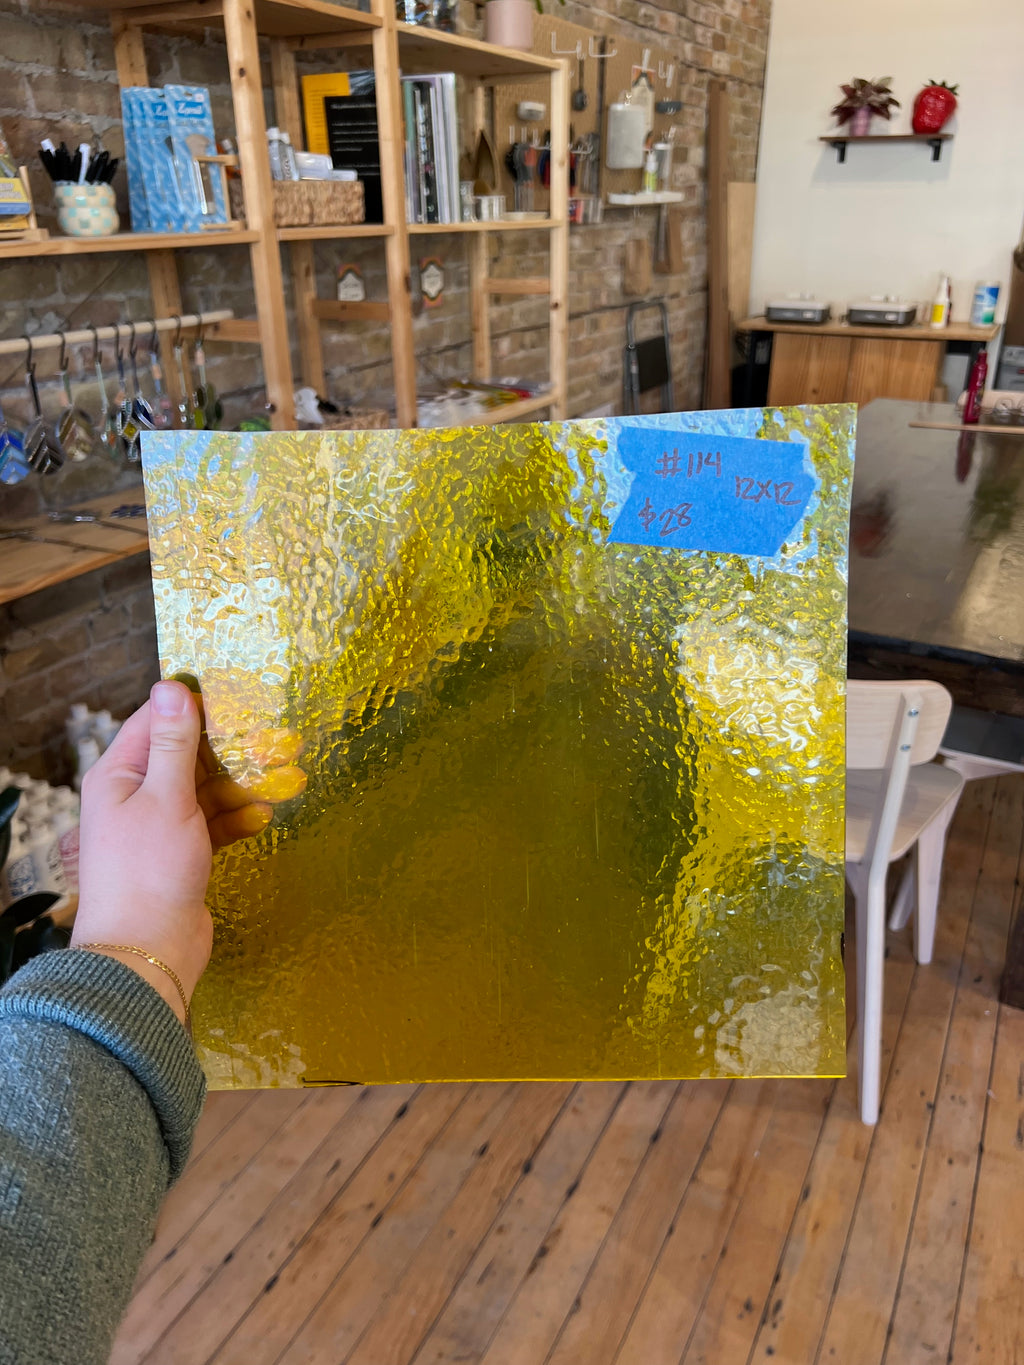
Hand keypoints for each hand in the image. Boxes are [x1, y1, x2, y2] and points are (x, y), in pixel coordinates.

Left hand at [71, 681, 272, 1023]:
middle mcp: (134, 794)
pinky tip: (262, 817)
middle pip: (185, 755)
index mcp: (118, 774)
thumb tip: (171, 685)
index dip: (192, 705)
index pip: (154, 720)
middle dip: (227, 748)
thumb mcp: (166, 797)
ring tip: (282, 777)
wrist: (148, 951)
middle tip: (273, 738)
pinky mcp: (180, 853)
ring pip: (203, 790)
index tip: (236, 694)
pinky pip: (211, 823)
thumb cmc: (148, 872)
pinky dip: (234, 819)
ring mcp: (158, 825)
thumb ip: (174, 743)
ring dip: (238, 785)